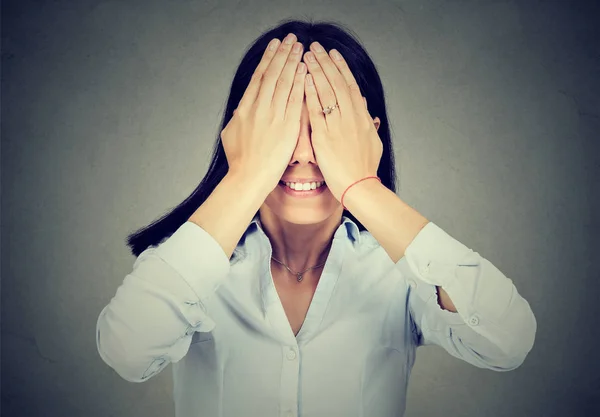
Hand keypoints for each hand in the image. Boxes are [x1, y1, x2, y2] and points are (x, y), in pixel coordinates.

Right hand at [221, 33, 305, 192]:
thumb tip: (240, 110)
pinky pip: (294, 100)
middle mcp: (258, 109)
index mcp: (244, 109)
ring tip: (300, 48)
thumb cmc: (239, 162)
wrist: (247, 179)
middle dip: (282, 54)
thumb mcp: (231, 135)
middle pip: (271, 74)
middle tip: (290, 39)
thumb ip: (237, 119)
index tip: (274, 46)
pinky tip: (304, 70)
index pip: (258, 77)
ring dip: (292, 62)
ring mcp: (272, 117)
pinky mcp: (286, 127)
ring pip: (283, 83)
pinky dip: (299, 83)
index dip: (268, 59)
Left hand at [302, 43, 382, 201]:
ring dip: (316, 71)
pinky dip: (311, 93)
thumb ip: (370, 127)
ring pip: (327, 92)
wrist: (360, 187)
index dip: (341, 68)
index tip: (333, 54)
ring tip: (307, 55)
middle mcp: (351, 117)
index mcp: (362, 118)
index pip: (350, 86)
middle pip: (338, 83)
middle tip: (316, 47)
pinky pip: (316, 110)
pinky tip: (304, 79)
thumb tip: (371, 115)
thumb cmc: (365, 169)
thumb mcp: (373, 143)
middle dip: (326, 63)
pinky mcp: (325, 136)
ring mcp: (338, 125)